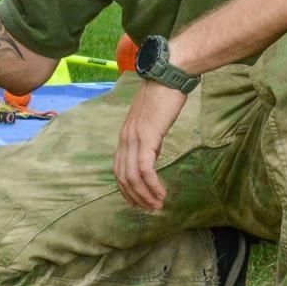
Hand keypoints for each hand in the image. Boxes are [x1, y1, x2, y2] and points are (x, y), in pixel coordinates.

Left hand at [113, 80, 187, 211]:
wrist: (168, 76)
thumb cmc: (163, 96)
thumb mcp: (152, 121)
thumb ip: (149, 138)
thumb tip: (152, 152)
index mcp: (125, 135)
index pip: (118, 169)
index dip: (126, 189)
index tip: (137, 201)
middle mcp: (125, 139)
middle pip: (123, 177)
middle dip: (135, 197)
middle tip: (149, 209)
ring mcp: (134, 138)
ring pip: (133, 177)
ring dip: (145, 195)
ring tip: (157, 205)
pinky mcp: (147, 138)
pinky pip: (145, 169)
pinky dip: (151, 185)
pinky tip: (160, 193)